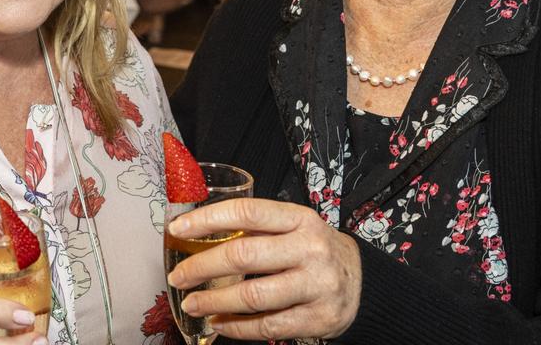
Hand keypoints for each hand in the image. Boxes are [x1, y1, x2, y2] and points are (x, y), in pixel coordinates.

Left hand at [166, 198, 362, 340]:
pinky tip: (219, 323)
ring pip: (253, 296)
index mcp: (300, 219)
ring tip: (193, 303)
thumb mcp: (294, 227)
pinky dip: (237, 327)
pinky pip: (268, 327)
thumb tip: (198, 231)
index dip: (208, 220)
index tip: (178, 230)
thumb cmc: (314, 251)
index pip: (247, 212)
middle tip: (179, 276)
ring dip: (214, 301)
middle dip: (202, 267)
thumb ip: (256, 227)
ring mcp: (317, 285)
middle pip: (244, 255)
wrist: (362, 282)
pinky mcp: (318, 318)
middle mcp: (310, 249)